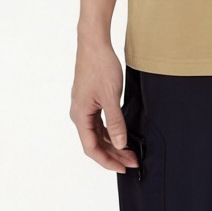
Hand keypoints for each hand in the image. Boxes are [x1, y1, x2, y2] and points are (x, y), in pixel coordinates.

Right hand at [70, 37, 138, 173]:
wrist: (94, 43)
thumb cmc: (100, 65)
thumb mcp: (111, 96)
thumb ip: (115, 122)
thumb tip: (120, 143)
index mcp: (80, 116)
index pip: (92, 148)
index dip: (108, 161)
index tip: (123, 167)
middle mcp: (79, 114)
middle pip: (95, 143)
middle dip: (113, 154)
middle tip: (132, 161)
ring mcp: (84, 106)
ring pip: (97, 133)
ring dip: (112, 143)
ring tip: (130, 151)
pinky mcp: (89, 99)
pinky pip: (98, 122)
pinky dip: (109, 131)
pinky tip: (121, 134)